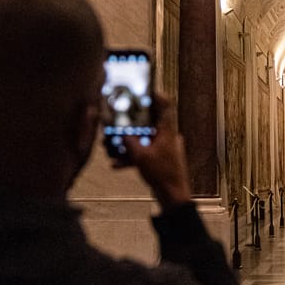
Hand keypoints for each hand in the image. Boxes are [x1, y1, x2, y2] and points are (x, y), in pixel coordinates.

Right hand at [116, 94, 191, 210]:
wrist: (173, 195)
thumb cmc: (162, 174)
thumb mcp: (140, 156)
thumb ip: (129, 142)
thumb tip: (121, 133)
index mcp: (168, 131)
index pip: (166, 106)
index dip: (157, 95)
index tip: (145, 89)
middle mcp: (168, 137)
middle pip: (150, 123)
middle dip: (132, 123)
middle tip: (119, 119)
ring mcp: (166, 149)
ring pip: (145, 140)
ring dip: (129, 142)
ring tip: (111, 146)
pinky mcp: (162, 160)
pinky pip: (145, 153)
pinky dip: (133, 156)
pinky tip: (117, 164)